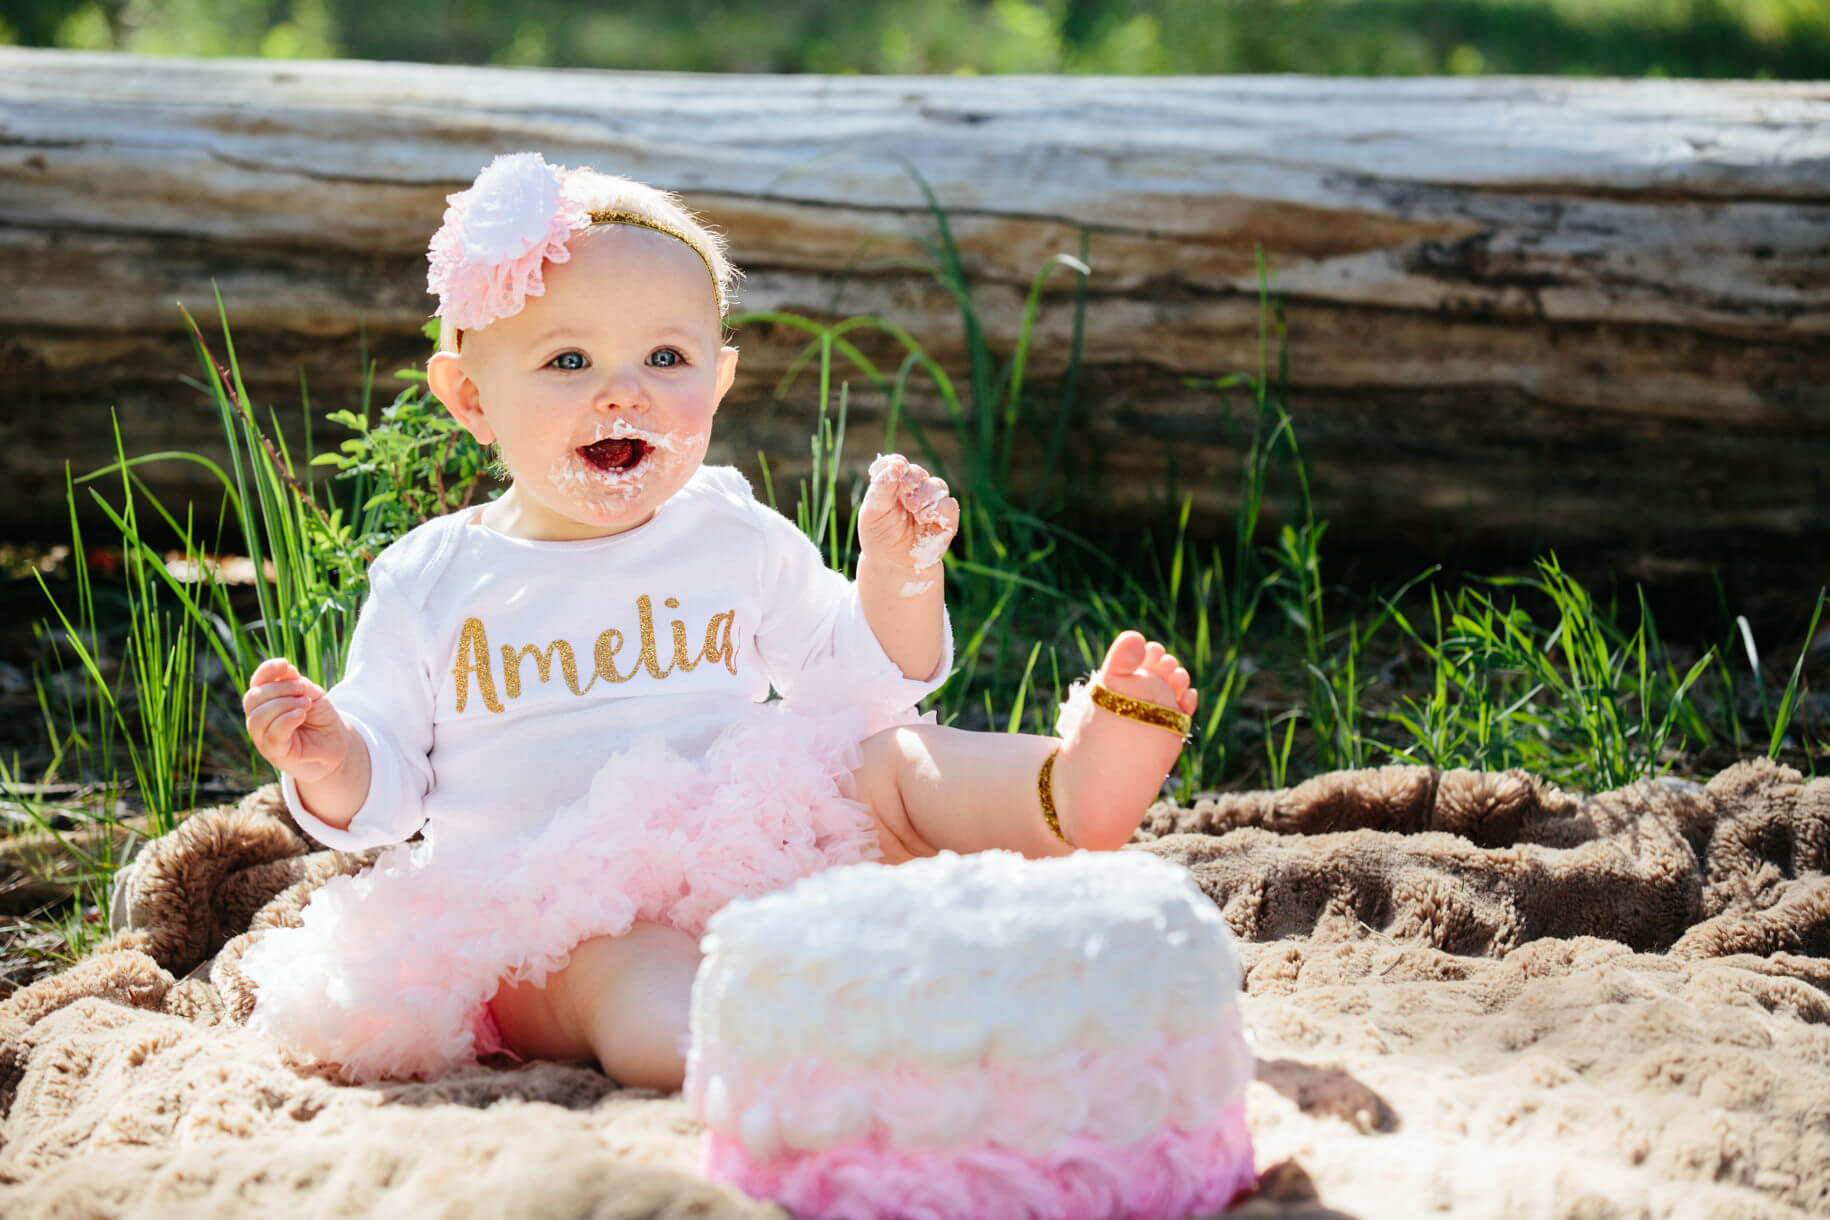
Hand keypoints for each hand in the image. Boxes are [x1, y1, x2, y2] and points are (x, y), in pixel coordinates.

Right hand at [243, 657, 353, 782]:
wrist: (337, 744)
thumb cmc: (321, 719)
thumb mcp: (313, 694)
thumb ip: (297, 683)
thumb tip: (285, 669)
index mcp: (265, 702)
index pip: (256, 683)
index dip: (266, 670)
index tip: (284, 664)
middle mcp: (258, 720)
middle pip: (253, 698)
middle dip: (279, 689)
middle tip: (303, 691)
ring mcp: (263, 738)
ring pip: (258, 716)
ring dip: (284, 704)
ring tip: (306, 704)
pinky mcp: (275, 753)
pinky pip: (272, 734)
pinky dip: (286, 719)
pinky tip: (300, 714)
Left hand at [859, 453, 958, 572]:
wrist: (891, 564)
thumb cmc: (879, 535)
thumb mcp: (872, 511)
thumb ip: (881, 487)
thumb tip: (896, 464)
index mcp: (894, 484)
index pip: (897, 463)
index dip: (897, 463)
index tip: (896, 466)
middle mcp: (914, 490)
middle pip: (918, 473)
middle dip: (912, 479)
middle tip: (904, 491)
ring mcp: (931, 504)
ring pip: (937, 486)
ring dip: (925, 494)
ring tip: (914, 508)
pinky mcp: (945, 521)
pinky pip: (949, 506)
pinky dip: (938, 509)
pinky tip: (924, 517)